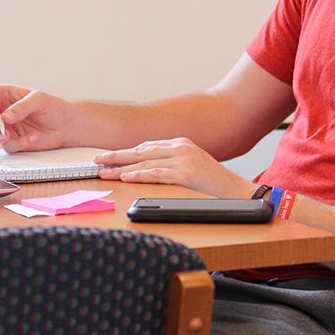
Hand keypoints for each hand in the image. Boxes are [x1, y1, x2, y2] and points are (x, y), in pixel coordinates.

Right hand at [0, 85, 71, 151]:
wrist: (66, 125)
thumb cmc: (52, 107)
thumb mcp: (38, 99)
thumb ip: (21, 107)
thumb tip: (4, 117)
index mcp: (0, 95)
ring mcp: (2, 128)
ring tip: (8, 135)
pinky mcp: (11, 142)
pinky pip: (6, 146)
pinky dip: (19, 143)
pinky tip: (33, 136)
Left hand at [95, 137, 257, 198]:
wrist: (238, 191)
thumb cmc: (213, 184)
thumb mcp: (191, 166)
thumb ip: (170, 163)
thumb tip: (145, 169)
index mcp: (180, 143)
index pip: (146, 146)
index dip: (124, 152)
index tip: (107, 157)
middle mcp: (181, 146)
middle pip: (141, 150)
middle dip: (116, 156)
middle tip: (97, 161)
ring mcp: (184, 158)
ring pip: (145, 161)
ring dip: (122, 168)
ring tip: (105, 172)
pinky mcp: (187, 172)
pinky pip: (157, 173)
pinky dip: (139, 175)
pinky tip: (126, 177)